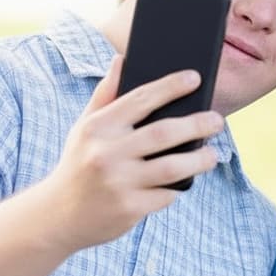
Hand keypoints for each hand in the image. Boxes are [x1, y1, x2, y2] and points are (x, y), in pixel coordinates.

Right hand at [46, 56, 224, 250]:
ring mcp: (119, 183)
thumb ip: (105, 95)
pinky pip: (166, 194)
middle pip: (164, 133)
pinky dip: (178, 187)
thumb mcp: (84, 128)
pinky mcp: (129, 209)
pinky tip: (185, 180)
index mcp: (98, 127)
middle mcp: (107, 153)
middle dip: (197, 125)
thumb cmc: (78, 163)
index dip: (171, 86)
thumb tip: (121, 60)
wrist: (57, 215)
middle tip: (217, 121)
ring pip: (173, 167)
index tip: (195, 78)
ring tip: (212, 154)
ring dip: (200, 160)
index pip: (140, 99)